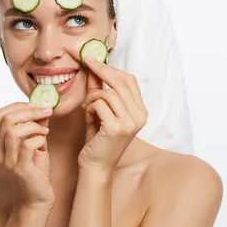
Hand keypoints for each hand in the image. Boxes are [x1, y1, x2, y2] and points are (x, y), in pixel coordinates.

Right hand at [0, 102, 55, 208]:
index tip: (34, 106)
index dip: (16, 105)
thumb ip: (37, 127)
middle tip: (45, 113)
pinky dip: (38, 139)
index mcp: (0, 143)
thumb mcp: (37, 144)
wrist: (37, 199)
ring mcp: (8, 161)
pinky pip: (27, 146)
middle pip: (5, 119)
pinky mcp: (20, 169)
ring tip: (45, 130)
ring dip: (33, 125)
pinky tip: (44, 144)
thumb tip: (43, 109)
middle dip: (28, 111)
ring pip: (12, 131)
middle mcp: (0, 151)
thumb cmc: (36, 172)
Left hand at [78, 56, 147, 172]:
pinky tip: (88, 119)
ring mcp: (130, 122)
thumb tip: (94, 66)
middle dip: (101, 70)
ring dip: (92, 98)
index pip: (129, 80)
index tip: (94, 60)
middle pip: (121, 81)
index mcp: (140, 111)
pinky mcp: (116, 128)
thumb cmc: (98, 139)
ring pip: (108, 93)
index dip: (111, 68)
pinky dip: (89, 108)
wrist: (95, 166)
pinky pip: (99, 104)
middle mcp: (139, 116)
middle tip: (86, 63)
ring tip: (88, 109)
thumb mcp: (101, 111)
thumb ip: (100, 90)